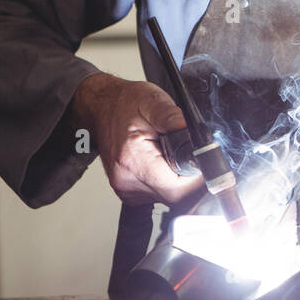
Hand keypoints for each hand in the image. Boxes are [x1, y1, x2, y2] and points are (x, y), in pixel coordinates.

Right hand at [70, 72, 203, 205]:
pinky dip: (162, 182)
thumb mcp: (153, 101)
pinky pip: (155, 195)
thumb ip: (174, 119)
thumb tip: (197, 138)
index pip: (177, 188)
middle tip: (181, 154)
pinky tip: (158, 164)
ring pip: (165, 198)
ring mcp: (124, 188)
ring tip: (165, 155)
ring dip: (173, 181)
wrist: (102, 106)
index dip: (194, 179)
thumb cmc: (125, 103)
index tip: (197, 162)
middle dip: (186, 179)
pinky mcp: (126, 191)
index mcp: (133, 159)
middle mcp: (126, 179)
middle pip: (173, 197)